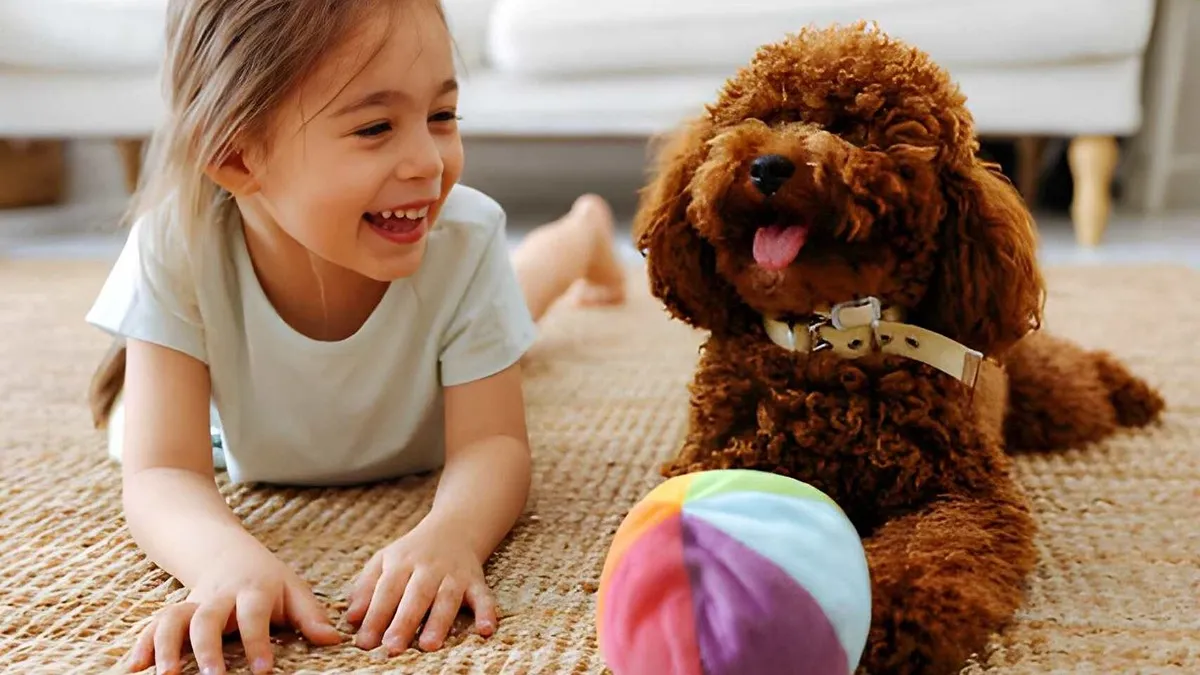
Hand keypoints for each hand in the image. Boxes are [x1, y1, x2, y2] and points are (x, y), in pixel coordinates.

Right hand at [125, 546, 342, 673]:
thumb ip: (312, 616)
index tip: (264, 671)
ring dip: (167, 647)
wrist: (223, 551)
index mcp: (253, 590)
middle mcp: (219, 597)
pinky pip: (154, 625)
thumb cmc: (266, 579)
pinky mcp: (174, 612)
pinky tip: (134, 668)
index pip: (255, 615)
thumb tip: (334, 640)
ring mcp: (193, 603)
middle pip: (208, 618)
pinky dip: (142, 645)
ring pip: (174, 619)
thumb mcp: (293, 589)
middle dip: (207, 648)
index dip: (258, 642)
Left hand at [346, 519, 497, 653]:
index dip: (375, 616)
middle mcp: (429, 568)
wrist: (455, 528)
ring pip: (447, 598)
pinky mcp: (476, 581)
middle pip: (416, 596)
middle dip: (404, 622)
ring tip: (428, 646)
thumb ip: (365, 588)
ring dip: (439, 621)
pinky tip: (486, 630)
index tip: (365, 642)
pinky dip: (487, 612)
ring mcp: (454, 574)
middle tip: (392, 647)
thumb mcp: (384, 561)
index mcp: (402, 563)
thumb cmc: (412, 553)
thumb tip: (351, 618)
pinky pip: (483, 596)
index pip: (386, 591)